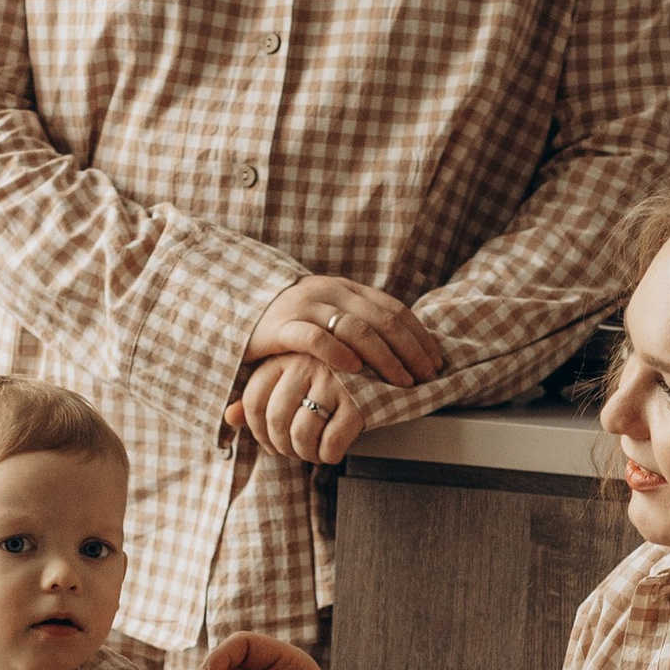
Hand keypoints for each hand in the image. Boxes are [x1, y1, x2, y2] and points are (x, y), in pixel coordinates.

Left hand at [228, 353, 368, 465]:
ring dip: (305, 454)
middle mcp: (307, 364)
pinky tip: (332, 452)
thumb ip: (263, 395)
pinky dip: (329, 455)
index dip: (257, 432)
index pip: (254, 400)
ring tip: (314, 454)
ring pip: (301, 434)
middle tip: (296, 452)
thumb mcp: (297, 377)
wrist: (391, 363)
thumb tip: (229, 417)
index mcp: (287, 355)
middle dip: (283, 447)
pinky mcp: (360, 400)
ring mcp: (334, 380)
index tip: (271, 445)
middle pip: (275, 420)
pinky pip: (332, 442)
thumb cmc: (336, 375)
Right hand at [243, 274, 446, 391]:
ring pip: (356, 329)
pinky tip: (356, 371)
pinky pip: (316, 339)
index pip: (393, 309)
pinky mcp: (281, 327)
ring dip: (384, 358)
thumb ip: (357, 323)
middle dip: (409, 351)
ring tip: (400, 381)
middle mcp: (329, 292)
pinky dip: (338, 354)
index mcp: (346, 288)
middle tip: (425, 377)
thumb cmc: (289, 322)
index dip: (418, 336)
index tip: (436, 361)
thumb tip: (403, 348)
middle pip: (382, 320)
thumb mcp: (326, 315)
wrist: (233, 308)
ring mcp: (305, 307)